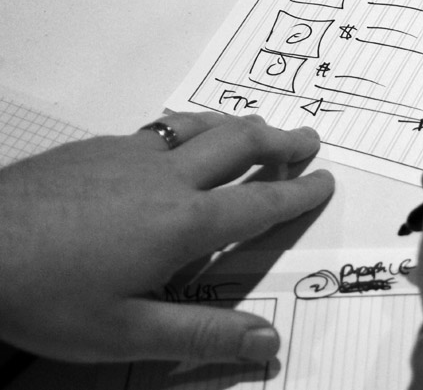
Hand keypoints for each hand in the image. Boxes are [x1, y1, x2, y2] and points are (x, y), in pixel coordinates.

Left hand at [0, 112, 333, 363]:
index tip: (326, 181)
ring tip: (257, 128)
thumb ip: (202, 335)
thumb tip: (268, 343)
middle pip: (240, 144)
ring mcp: (130, 155)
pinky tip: (178, 143)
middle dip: (281, 140)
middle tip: (308, 139)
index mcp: (185, 222)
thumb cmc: (49, 295)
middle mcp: (168, 178)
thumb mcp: (125, 333)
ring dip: (239, 126)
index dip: (300, 192)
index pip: (261, 202)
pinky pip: (162, 131)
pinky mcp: (98, 147)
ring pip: (201, 126)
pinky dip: (192, 130)